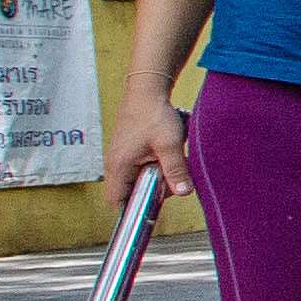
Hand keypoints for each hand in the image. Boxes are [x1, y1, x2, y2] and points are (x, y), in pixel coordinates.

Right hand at [104, 91, 191, 208]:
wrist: (147, 90)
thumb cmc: (153, 114)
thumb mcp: (169, 144)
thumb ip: (176, 170)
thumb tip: (184, 193)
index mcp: (119, 166)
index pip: (117, 201)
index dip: (133, 210)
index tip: (152, 211)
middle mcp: (116, 164)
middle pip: (131, 192)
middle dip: (153, 190)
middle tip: (172, 178)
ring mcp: (123, 157)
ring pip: (140, 179)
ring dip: (158, 176)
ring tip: (171, 160)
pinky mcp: (131, 151)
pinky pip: (143, 168)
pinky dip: (158, 165)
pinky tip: (168, 153)